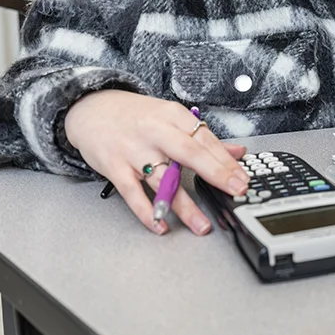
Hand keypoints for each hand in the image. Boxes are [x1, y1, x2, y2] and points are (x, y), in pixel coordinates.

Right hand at [64, 90, 249, 235]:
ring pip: (163, 179)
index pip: (205, 139)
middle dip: (216, 173)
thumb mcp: (171, 117)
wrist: (92, 109)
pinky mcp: (114, 167)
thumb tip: (237, 152)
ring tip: (202, 225)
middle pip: (189, 153)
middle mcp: (155, 131)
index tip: (242, 178)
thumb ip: (203, 137)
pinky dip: (146, 211)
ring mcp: (133, 150)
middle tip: (236, 190)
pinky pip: (132, 193)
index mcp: (173, 115)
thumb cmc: (136, 116)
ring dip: (184, 205)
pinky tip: (160, 225)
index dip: (226, 160)